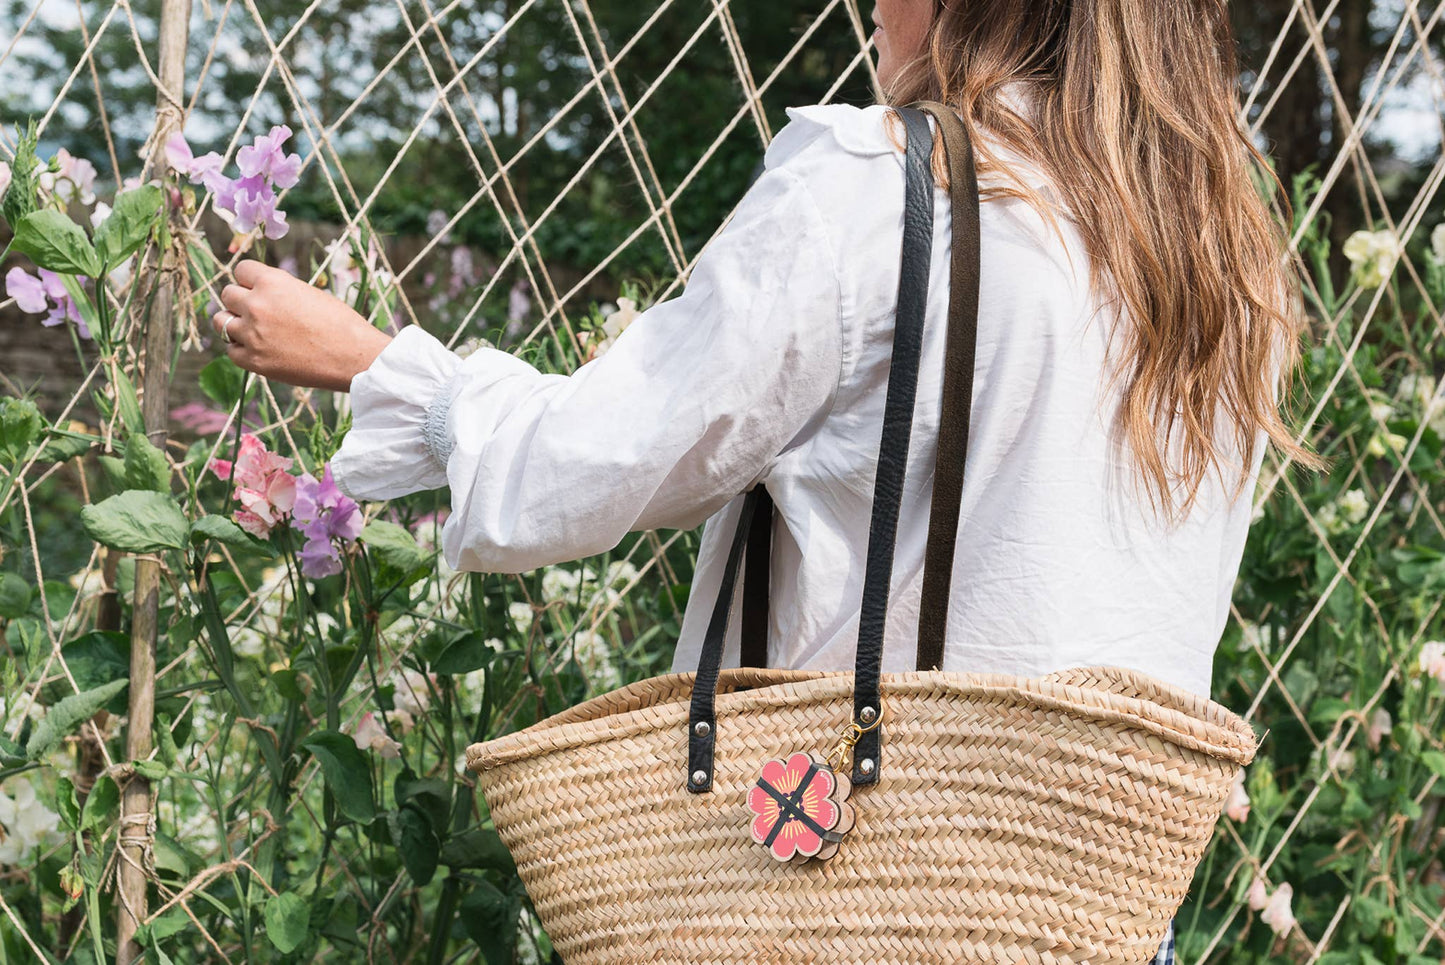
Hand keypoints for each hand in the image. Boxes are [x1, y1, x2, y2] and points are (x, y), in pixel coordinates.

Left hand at [213, 258, 393, 391]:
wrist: (354, 358)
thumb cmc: (341, 324)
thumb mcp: (310, 294)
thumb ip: (280, 291)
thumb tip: (261, 293)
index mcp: (273, 282)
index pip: (241, 270)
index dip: (250, 279)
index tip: (257, 288)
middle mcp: (257, 305)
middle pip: (227, 294)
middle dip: (240, 300)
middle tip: (257, 312)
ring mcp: (252, 334)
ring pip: (221, 321)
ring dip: (232, 323)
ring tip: (250, 330)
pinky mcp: (254, 361)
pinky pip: (231, 351)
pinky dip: (241, 349)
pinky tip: (257, 349)